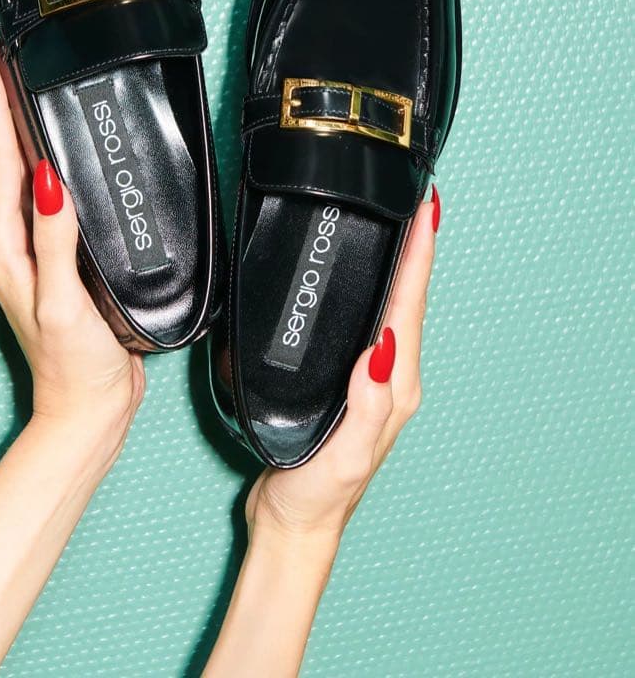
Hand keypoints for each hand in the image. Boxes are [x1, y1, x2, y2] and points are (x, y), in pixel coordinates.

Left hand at [0, 39, 144, 450]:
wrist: (88, 405)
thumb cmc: (72, 361)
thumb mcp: (62, 301)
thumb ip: (55, 240)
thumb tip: (48, 179)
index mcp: (3, 245)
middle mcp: (8, 241)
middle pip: (1, 158)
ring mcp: (30, 246)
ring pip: (19, 171)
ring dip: (13, 126)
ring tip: (14, 83)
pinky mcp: (53, 253)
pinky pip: (42, 192)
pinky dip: (41, 157)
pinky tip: (52, 146)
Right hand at [246, 193, 438, 543]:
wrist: (295, 519)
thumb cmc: (318, 490)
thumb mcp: (345, 452)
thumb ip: (365, 404)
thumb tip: (378, 348)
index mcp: (394, 386)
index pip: (409, 306)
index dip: (419, 256)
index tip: (425, 212)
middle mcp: (391, 377)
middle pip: (408, 298)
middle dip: (417, 248)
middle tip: (419, 202)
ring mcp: (373, 378)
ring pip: (393, 307)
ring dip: (402, 264)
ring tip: (403, 226)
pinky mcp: (352, 379)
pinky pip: (371, 322)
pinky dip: (377, 290)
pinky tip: (368, 279)